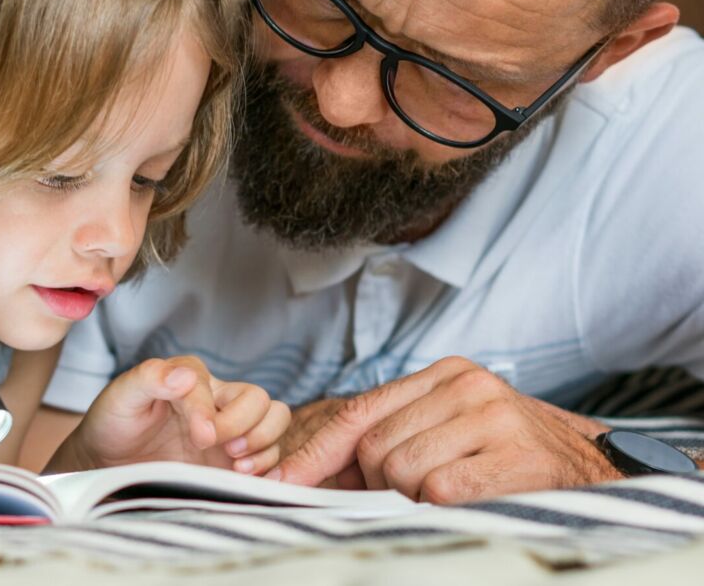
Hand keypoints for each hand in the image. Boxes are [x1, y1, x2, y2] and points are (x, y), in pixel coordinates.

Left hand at [49, 356, 289, 474]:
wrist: (108, 462)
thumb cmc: (114, 422)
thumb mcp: (122, 396)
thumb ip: (150, 378)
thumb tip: (184, 376)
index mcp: (192, 378)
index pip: (217, 388)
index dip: (212, 413)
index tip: (200, 437)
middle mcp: (216, 400)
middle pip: (259, 400)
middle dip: (246, 425)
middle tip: (224, 448)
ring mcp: (228, 430)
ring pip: (274, 421)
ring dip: (264, 443)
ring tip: (237, 465)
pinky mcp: (232, 460)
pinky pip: (269, 456)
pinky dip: (266, 466)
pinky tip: (242, 477)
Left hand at [270, 357, 620, 502]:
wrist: (596, 469)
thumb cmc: (509, 454)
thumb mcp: (449, 429)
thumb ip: (389, 437)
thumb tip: (314, 471)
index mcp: (445, 374)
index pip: (359, 411)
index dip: (317, 451)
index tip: (284, 480)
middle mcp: (467, 386)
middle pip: (374, 447)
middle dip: (376, 484)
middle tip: (410, 495)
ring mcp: (492, 418)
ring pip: (401, 470)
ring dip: (413, 497)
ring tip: (449, 494)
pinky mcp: (516, 456)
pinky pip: (440, 490)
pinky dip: (443, 507)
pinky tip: (471, 500)